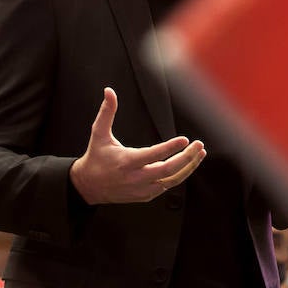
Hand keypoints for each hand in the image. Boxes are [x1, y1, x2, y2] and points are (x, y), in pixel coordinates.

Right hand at [69, 88, 205, 203]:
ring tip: (199, 153)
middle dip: (187, 158)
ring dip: (189, 167)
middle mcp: (135, 177)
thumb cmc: (96, 158)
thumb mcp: (98, 134)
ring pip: (171, 180)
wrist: (87, 187)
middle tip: (198, 145)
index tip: (185, 139)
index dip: (170, 148)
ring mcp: (141, 189)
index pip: (152, 155)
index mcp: (126, 162)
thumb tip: (109, 91)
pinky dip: (180, 175)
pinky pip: (167, 186)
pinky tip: (188, 163)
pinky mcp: (145, 196)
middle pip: (167, 170)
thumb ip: (107, 112)